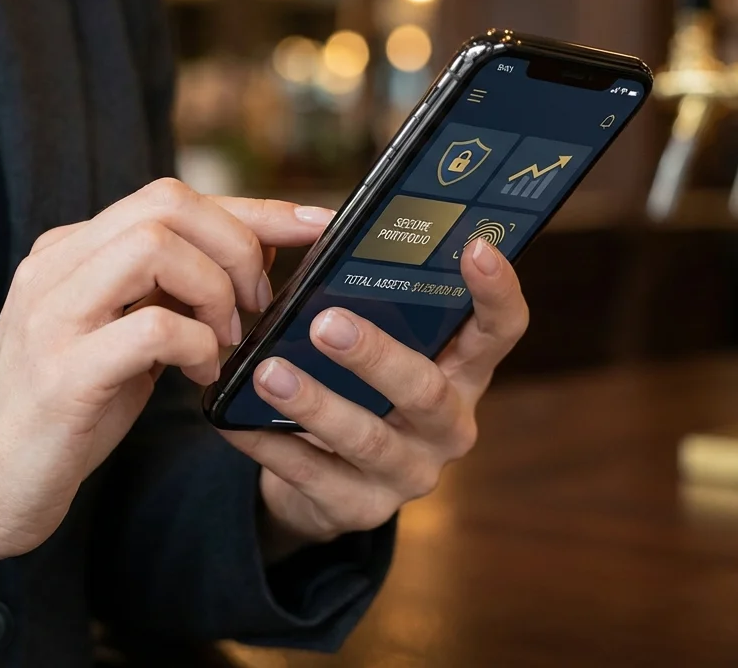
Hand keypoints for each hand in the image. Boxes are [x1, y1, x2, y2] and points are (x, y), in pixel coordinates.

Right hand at [0, 179, 331, 586]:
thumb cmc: (66, 411)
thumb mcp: (124, 335)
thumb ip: (171, 293)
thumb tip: (255, 257)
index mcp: (72, 251)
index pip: (172, 198)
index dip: (255, 207)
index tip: (317, 223)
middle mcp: (55, 267)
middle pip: (167, 204)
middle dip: (238, 247)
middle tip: (258, 306)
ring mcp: (52, 316)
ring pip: (155, 247)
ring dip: (215, 291)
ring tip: (225, 339)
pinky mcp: (61, 374)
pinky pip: (151, 328)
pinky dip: (196, 346)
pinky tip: (198, 376)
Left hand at [220, 238, 527, 557]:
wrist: (327, 481)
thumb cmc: (354, 385)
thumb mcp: (378, 343)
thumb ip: (370, 297)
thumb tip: (321, 226)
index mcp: (463, 372)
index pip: (500, 330)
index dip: (497, 291)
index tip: (476, 245)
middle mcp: (450, 426)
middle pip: (425, 390)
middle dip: (375, 356)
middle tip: (326, 324)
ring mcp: (411, 474)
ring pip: (367, 439)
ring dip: (316, 403)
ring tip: (267, 373)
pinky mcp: (361, 510)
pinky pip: (312, 476)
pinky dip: (272, 446)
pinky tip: (236, 421)